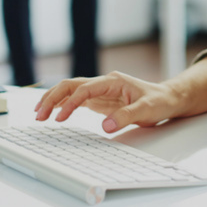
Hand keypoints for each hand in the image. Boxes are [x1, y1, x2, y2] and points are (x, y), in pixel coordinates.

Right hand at [34, 71, 183, 132]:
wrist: (168, 98)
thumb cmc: (159, 101)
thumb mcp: (147, 110)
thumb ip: (126, 116)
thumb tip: (105, 126)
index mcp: (112, 81)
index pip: (84, 89)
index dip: (70, 102)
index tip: (60, 118)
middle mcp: (103, 83)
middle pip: (71, 85)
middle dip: (53, 98)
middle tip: (39, 115)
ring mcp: (100, 91)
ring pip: (70, 91)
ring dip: (54, 100)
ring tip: (39, 114)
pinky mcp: (99, 100)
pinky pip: (76, 99)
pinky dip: (63, 105)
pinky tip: (53, 113)